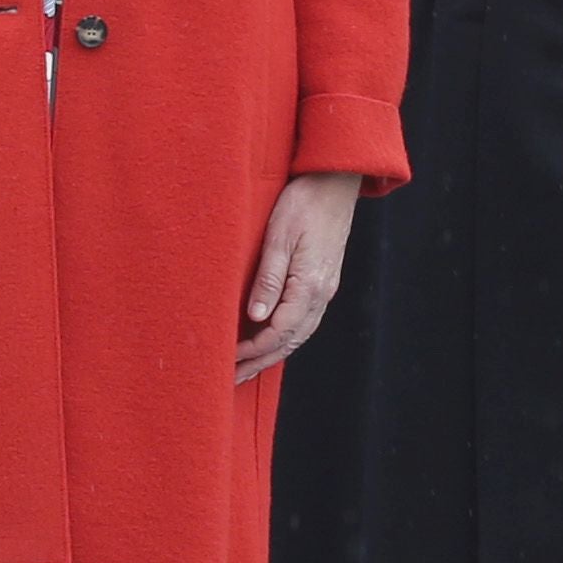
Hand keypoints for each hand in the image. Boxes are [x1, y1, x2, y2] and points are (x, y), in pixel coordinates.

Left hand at [235, 170, 360, 381]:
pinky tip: (270, 342)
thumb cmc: (303, 203)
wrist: (335, 183)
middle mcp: (321, 294)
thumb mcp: (280, 236)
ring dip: (271, 355)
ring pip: (298, 336)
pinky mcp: (323, 282)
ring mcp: (325, 290)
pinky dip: (284, 339)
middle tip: (230, 379)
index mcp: (309, 285)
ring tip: (246, 368)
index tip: (227, 361)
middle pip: (288, 342)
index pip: (277, 332)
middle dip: (259, 363)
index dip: (252, 351)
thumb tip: (255, 318)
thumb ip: (268, 278)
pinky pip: (303, 322)